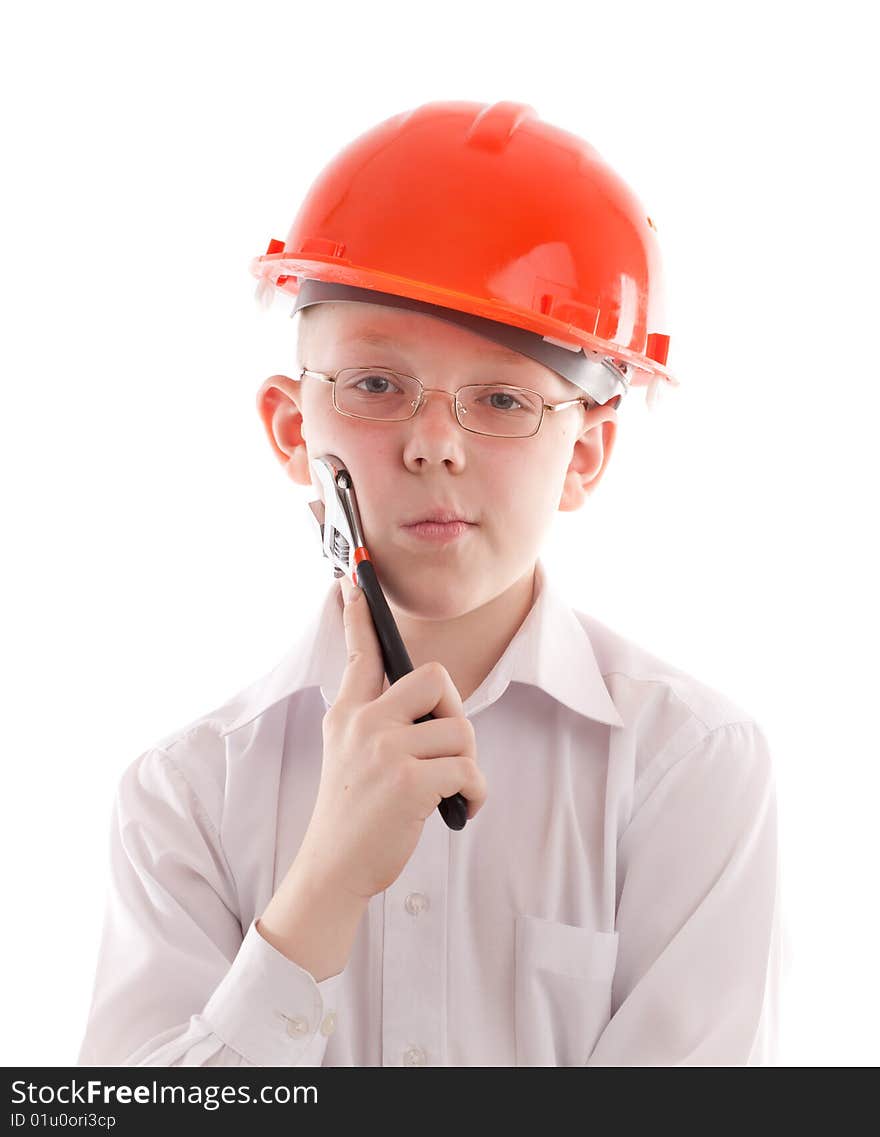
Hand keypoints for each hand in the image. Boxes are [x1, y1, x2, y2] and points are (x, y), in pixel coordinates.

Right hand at [298, 574, 487, 900]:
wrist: (333, 869)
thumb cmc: (351, 813)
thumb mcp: (345, 752)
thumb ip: (371, 718)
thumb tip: (416, 694)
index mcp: (347, 714)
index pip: (359, 653)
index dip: (359, 615)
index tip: (354, 578)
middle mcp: (364, 723)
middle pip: (436, 679)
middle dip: (454, 714)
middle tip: (444, 748)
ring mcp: (386, 751)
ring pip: (461, 730)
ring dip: (466, 765)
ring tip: (447, 789)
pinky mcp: (410, 782)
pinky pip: (468, 770)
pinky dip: (474, 794)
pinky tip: (457, 808)